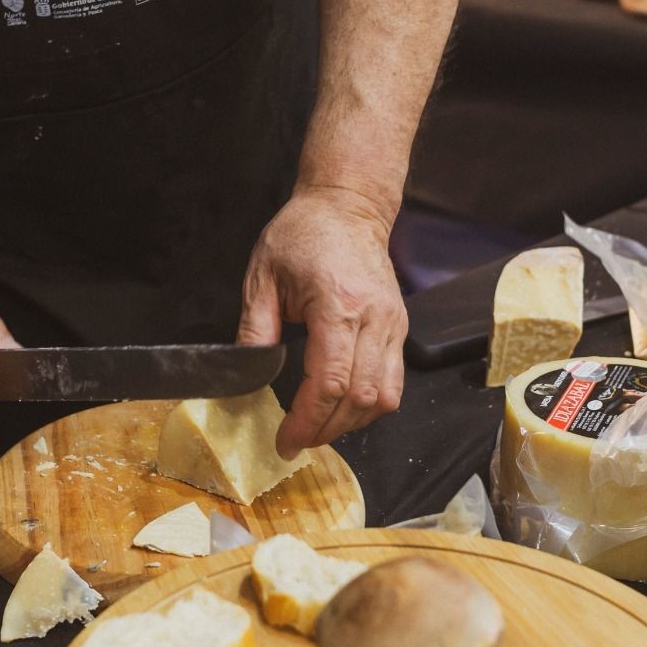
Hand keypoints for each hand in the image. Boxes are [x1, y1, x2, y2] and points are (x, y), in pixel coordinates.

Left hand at [237, 188, 406, 457]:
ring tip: (319, 428)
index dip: (307, 420)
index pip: (329, 382)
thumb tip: (246, 375)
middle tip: (296, 441)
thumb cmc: (304, 233)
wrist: (348, 206)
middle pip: (359, 398)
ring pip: (384, 397)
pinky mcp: (399, 327)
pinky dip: (370, 404)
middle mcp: (374, 318)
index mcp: (338, 305)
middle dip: (326, 429)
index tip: (285, 440)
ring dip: (351, 422)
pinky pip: (393, 382)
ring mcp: (393, 324)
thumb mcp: (263, 276)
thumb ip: (254, 329)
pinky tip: (343, 408)